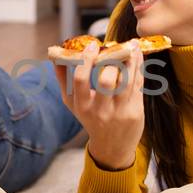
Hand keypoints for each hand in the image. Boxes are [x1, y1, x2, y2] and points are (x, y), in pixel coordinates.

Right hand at [54, 41, 145, 171]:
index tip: (92, 45)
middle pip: (107, 81)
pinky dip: (138, 68)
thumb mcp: (73, 103)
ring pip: (127, 81)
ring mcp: (119, 112)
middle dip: (112, 61)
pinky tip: (137, 56)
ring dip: (130, 60)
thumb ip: (64, 79)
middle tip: (115, 47)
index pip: (80, 80)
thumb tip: (55, 54)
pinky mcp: (135, 112)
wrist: (112, 147)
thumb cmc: (90, 118)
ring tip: (131, 45)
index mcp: (81, 106)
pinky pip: (138, 85)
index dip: (85, 60)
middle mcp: (100, 111)